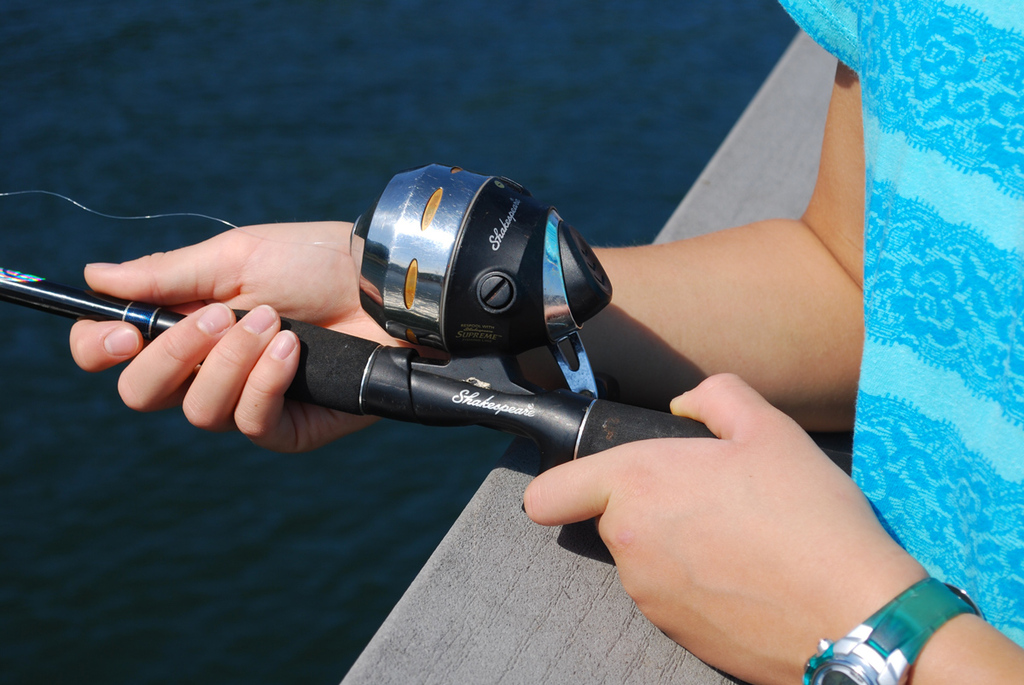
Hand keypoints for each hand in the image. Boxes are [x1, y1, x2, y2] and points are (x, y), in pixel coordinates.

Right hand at [69, 222, 392, 451]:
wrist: (383, 285)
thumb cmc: (312, 261)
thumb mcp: (235, 258)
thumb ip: (166, 276)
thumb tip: (95, 278)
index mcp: (185, 323)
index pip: (116, 353)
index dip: (100, 348)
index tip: (122, 332)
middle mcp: (207, 368)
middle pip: (142, 394)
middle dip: (169, 356)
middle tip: (213, 318)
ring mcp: (247, 400)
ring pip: (198, 411)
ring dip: (231, 361)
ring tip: (272, 320)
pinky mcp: (288, 426)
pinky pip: (250, 422)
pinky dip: (266, 382)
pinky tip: (292, 350)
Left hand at [524, 374, 925, 684]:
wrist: (853, 613)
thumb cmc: (808, 514)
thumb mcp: (769, 428)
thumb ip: (716, 397)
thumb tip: (686, 404)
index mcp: (637, 486)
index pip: (550, 494)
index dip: (563, 486)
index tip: (583, 485)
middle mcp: (630, 546)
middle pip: (614, 518)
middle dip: (651, 505)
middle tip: (713, 497)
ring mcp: (650, 597)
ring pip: (646, 558)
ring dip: (676, 545)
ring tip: (741, 538)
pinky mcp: (676, 635)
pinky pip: (671, 597)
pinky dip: (697, 585)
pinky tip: (748, 575)